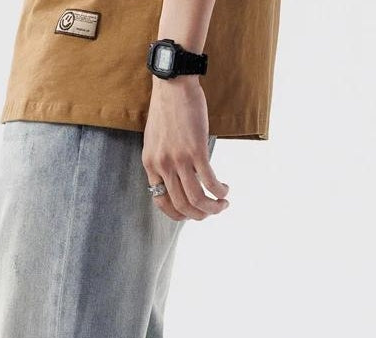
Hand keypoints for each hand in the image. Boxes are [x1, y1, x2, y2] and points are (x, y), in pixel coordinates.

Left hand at [142, 76, 228, 221]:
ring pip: (196, 198)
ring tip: (222, 203)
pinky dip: (219, 190)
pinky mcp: (196, 150)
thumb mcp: (155, 140)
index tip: (190, 213)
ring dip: (212, 207)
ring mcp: (179, 159)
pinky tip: (225, 189)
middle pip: (181, 205)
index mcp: (150, 165)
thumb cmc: (166, 109)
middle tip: (211, 211)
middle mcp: (162, 166)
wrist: (172, 84)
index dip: (177, 213)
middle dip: (199, 215)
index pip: (161, 201)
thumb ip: (162, 160)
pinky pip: (209, 181)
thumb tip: (176, 178)